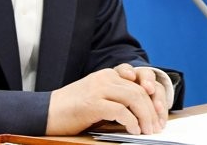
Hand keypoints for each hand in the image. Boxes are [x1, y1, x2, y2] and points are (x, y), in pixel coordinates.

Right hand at [46, 64, 168, 135]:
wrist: (46, 113)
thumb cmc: (73, 110)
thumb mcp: (99, 98)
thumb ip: (117, 98)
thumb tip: (143, 113)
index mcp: (108, 74)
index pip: (139, 80)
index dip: (153, 96)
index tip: (160, 112)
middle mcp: (105, 77)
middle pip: (139, 90)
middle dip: (152, 109)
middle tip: (157, 126)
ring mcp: (98, 88)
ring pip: (133, 97)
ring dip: (145, 116)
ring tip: (149, 130)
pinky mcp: (92, 103)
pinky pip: (120, 110)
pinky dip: (131, 121)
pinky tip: (134, 130)